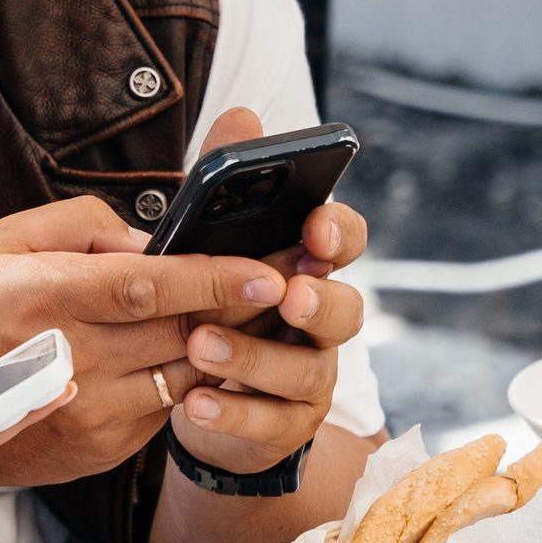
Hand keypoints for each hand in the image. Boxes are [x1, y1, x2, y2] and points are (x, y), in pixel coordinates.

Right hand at [0, 199, 290, 491]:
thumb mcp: (2, 244)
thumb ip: (81, 225)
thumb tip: (152, 238)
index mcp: (43, 298)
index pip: (145, 286)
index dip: (212, 278)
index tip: (265, 268)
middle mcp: (70, 358)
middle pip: (181, 331)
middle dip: (243, 308)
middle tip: (293, 281)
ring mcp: (89, 409)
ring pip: (187, 373)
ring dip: (229, 347)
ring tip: (262, 316)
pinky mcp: (104, 446)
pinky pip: (170, 405)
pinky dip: (196, 380)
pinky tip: (209, 355)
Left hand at [167, 108, 369, 475]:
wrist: (196, 394)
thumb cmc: (210, 303)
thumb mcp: (207, 243)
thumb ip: (226, 183)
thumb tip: (240, 116)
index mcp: (307, 267)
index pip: (345, 241)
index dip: (338, 233)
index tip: (312, 225)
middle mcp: (321, 322)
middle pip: (347, 310)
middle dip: (318, 302)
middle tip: (284, 295)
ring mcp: (310, 378)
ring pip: (307, 371)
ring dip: (255, 357)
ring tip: (202, 345)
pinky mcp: (286, 427)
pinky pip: (271, 423)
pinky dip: (234, 413)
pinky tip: (194, 402)